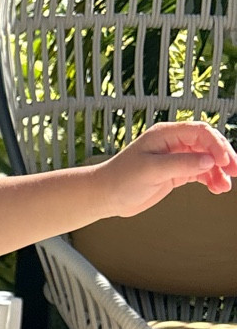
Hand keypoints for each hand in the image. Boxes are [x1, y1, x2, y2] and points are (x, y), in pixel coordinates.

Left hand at [100, 120, 236, 215]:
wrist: (105, 196)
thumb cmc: (121, 179)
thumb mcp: (151, 170)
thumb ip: (180, 164)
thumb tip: (208, 161)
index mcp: (166, 134)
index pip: (200, 132)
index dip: (216, 145)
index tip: (224, 162)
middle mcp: (173, 142)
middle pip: (208, 144)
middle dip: (223, 156)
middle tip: (235, 171)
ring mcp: (176, 157)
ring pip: (206, 160)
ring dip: (218, 171)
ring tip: (225, 186)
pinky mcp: (176, 173)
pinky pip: (200, 172)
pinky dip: (210, 179)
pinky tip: (217, 188)